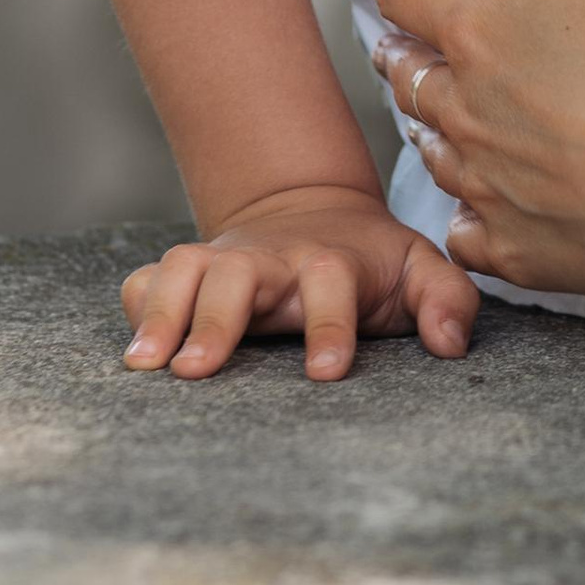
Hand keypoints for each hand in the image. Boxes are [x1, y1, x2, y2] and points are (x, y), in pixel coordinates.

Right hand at [121, 181, 476, 381]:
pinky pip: (145, 279)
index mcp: (331, 261)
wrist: (316, 212)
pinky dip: (135, 305)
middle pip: (238, 273)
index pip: (331, 283)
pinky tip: (132, 350)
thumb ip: (448, 301)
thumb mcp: (421, 270)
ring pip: (183, 269)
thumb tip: (451, 345)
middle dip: (217, 319)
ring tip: (143, 366)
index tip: (328, 372)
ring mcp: (223, 261)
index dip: (331, 324)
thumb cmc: (373, 261)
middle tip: (195, 372)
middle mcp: (271, 259)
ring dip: (161, 312)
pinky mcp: (188, 274)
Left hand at [359, 0, 584, 299]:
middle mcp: (466, 111)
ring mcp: (486, 184)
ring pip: (435, 155)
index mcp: (480, 33)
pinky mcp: (516, 247)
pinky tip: (478, 214)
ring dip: (430, 131)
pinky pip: (469, 233)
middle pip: (412, 79)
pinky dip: (469, 218)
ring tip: (431, 124)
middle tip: (394, 49)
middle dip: (401, 58)